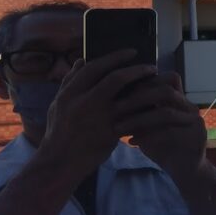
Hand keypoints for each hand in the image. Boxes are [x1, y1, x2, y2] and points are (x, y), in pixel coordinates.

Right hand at [39, 50, 157, 183]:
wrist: (60, 162)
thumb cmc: (59, 131)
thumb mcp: (58, 104)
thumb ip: (69, 81)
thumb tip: (81, 60)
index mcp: (70, 93)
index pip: (95, 67)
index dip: (115, 57)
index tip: (131, 52)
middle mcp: (85, 103)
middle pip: (115, 79)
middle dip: (136, 70)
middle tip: (151, 66)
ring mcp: (99, 119)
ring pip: (129, 99)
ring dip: (146, 89)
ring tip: (157, 84)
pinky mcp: (110, 134)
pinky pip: (133, 118)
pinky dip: (145, 110)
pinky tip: (155, 105)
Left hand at [111, 72, 206, 179]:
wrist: (187, 173)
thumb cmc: (165, 149)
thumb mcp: (150, 129)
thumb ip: (141, 114)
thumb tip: (115, 100)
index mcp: (181, 102)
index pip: (169, 79)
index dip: (146, 81)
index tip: (122, 91)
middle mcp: (190, 108)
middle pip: (166, 91)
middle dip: (138, 98)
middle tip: (116, 107)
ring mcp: (195, 122)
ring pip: (165, 112)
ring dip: (138, 119)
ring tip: (118, 127)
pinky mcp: (196, 138)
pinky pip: (169, 133)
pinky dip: (147, 136)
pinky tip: (131, 142)